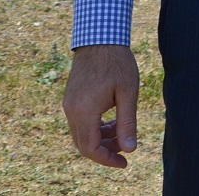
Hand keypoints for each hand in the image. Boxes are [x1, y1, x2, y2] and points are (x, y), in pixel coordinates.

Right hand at [62, 44, 139, 167]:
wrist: (100, 38)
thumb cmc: (117, 63)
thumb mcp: (128, 93)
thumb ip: (127, 122)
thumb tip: (130, 148)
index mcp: (84, 111)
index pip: (91, 149)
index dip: (108, 159)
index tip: (125, 161)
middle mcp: (71, 111)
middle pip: (84, 145)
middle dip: (105, 151)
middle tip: (126, 149)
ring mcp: (68, 105)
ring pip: (81, 134)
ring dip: (101, 139)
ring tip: (122, 133)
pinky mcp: (71, 99)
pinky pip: (80, 122)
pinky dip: (95, 127)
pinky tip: (112, 121)